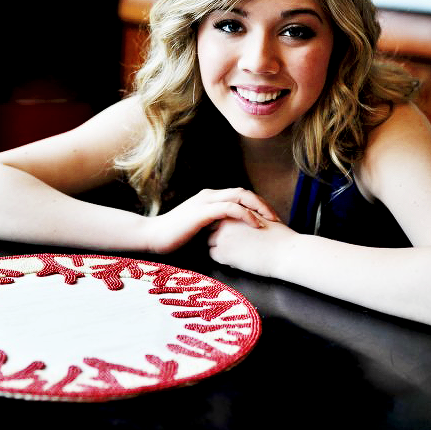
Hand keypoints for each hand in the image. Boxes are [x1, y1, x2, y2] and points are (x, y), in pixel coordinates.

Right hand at [144, 187, 277, 253]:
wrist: (153, 237)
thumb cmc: (173, 237)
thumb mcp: (197, 229)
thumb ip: (212, 227)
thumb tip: (229, 236)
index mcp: (208, 198)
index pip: (238, 195)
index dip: (256, 204)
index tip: (269, 219)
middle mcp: (209, 195)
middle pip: (243, 192)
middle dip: (262, 204)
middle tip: (277, 219)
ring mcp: (206, 202)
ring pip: (240, 196)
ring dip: (259, 207)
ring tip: (271, 221)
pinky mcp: (203, 211)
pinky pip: (230, 208)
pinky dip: (246, 214)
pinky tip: (256, 225)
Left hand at [208, 217, 295, 276]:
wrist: (286, 251)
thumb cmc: (279, 235)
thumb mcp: (260, 216)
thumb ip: (245, 215)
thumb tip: (239, 220)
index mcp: (234, 211)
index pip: (217, 215)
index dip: (221, 222)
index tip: (230, 230)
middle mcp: (224, 222)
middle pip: (209, 227)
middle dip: (215, 232)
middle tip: (230, 240)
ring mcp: (222, 237)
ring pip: (208, 241)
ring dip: (217, 245)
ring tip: (234, 250)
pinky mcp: (223, 253)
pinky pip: (212, 255)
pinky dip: (221, 257)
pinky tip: (235, 258)